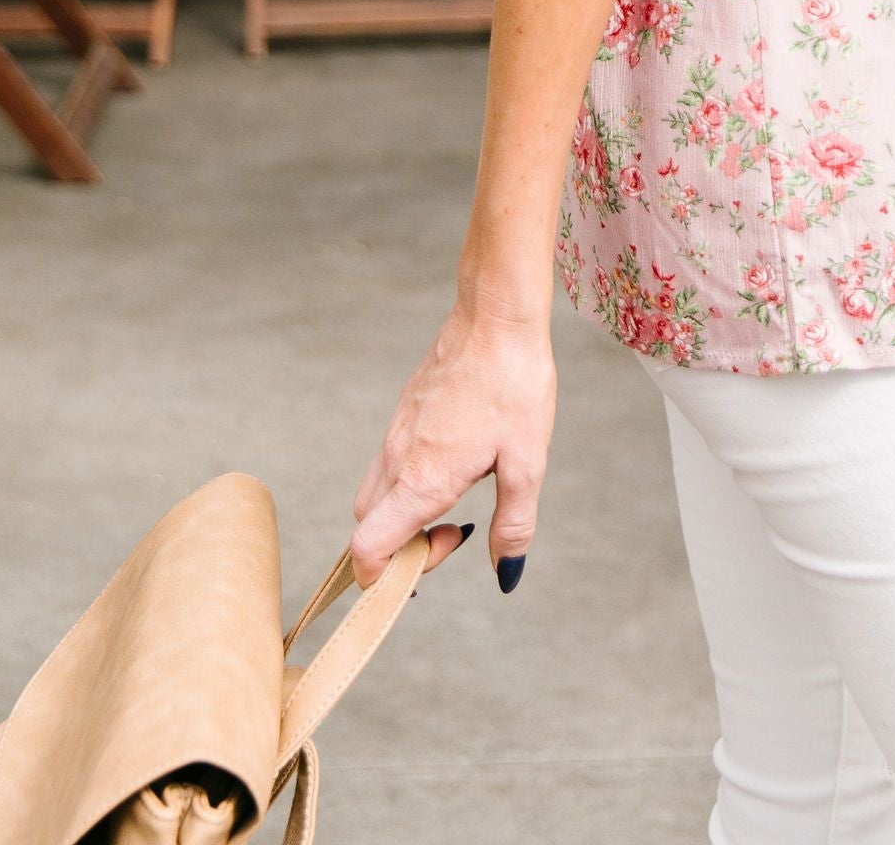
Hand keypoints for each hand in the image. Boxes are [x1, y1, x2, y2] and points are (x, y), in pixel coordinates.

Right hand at [350, 303, 557, 588]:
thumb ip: (514, 524)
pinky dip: (409, 483)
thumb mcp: (528, 463)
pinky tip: (460, 460)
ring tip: (459, 496)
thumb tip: (507, 574)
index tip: (436, 559)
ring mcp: (395, 432)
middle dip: (403, 548)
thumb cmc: (515, 385)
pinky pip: (389, 463)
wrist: (497, 315)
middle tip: (457, 530)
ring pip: (376, 496)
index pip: (366, 551)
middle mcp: (397, 459)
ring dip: (404, 515)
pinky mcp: (404, 412)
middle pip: (369, 529)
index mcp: (422, 479)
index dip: (386, 579)